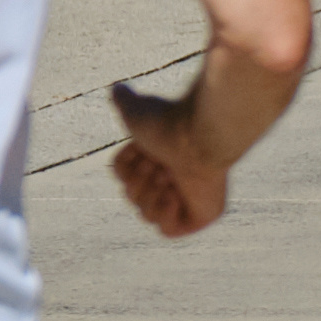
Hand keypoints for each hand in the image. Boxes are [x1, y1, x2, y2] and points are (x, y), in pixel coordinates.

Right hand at [106, 79, 231, 237]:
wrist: (199, 133)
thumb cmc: (169, 122)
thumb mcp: (136, 109)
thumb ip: (125, 100)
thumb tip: (118, 89)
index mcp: (161, 159)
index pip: (123, 176)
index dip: (126, 166)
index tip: (142, 149)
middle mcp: (175, 178)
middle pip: (131, 196)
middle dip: (139, 179)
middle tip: (160, 164)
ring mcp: (189, 198)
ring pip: (145, 214)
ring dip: (151, 193)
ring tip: (170, 175)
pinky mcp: (201, 216)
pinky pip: (167, 230)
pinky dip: (166, 213)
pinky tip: (178, 194)